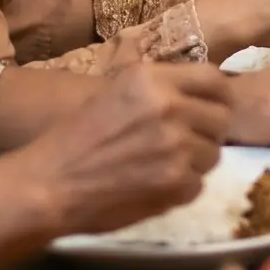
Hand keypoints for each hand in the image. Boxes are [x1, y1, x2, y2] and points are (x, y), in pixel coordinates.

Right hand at [17, 64, 233, 237]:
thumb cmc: (74, 139)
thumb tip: (200, 94)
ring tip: (162, 167)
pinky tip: (153, 187)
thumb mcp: (117, 94)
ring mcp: (176, 146)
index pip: (213, 79)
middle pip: (221, 118)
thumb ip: (159, 90)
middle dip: (208, 132)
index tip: (212, 107)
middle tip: (185, 143)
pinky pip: (199, 184)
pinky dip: (181, 189)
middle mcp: (169, 107)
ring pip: (213, 154)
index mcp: (151, 79)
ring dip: (195, 163)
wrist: (47, 186)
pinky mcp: (176, 183)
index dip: (218, 96)